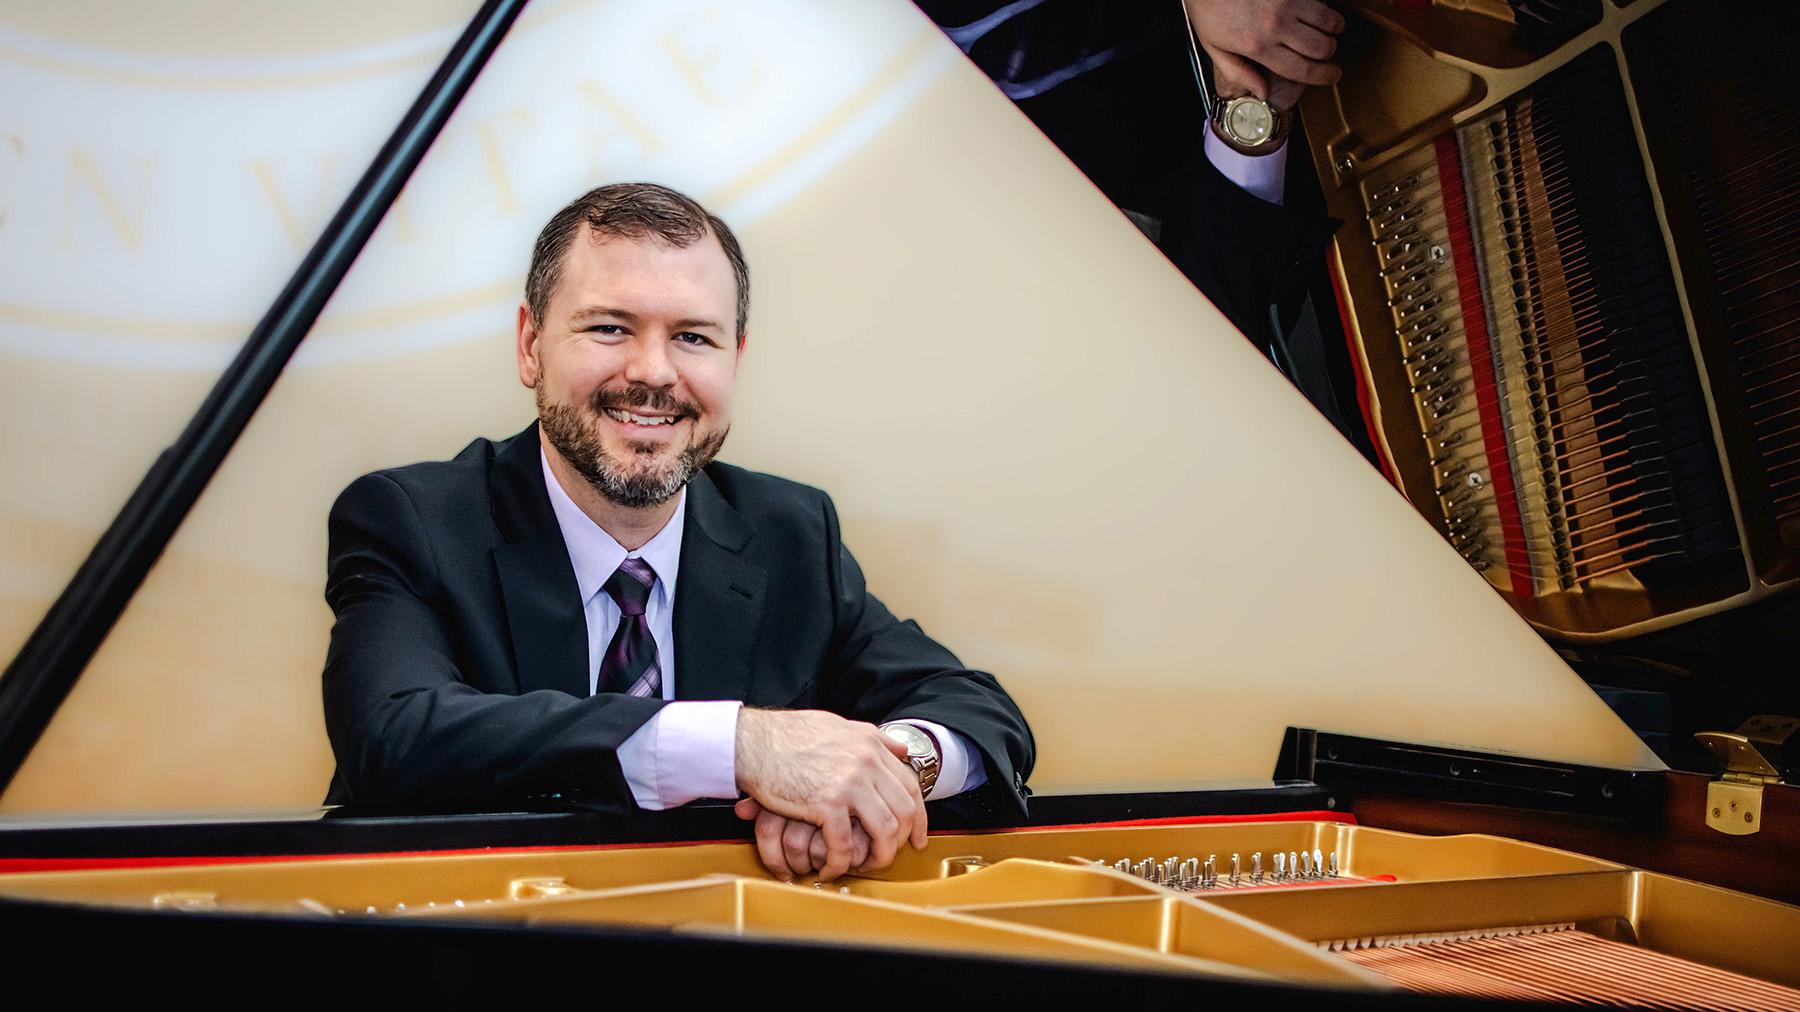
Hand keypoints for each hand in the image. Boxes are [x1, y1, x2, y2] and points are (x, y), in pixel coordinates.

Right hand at [734, 708, 926, 881]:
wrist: (753, 741)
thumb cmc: (788, 735)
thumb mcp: (839, 725)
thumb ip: (872, 736)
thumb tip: (899, 748)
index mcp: (871, 744)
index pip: (910, 785)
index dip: (917, 815)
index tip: (915, 835)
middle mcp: (867, 762)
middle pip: (904, 810)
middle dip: (901, 841)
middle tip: (888, 856)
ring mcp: (849, 783)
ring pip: (884, 830)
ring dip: (877, 856)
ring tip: (863, 866)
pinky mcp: (825, 803)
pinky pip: (844, 844)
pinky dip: (840, 863)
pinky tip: (830, 868)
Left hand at [1184, 0, 1344, 104]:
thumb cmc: (1207, 8)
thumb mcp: (1213, 47)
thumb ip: (1239, 73)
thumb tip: (1263, 93)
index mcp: (1258, 47)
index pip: (1303, 70)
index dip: (1324, 76)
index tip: (1333, 76)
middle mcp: (1276, 25)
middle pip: (1322, 48)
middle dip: (1328, 53)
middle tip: (1323, 52)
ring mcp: (1286, 2)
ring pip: (1330, 21)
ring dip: (1332, 29)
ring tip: (1324, 30)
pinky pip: (1322, 0)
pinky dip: (1325, 8)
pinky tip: (1317, 10)